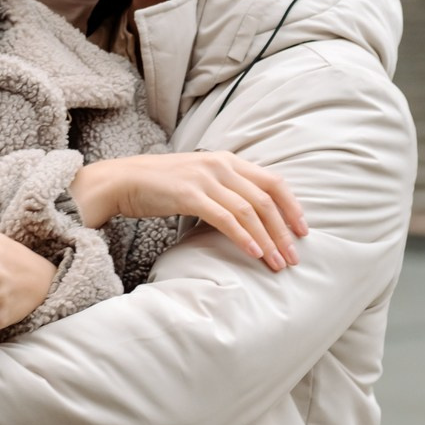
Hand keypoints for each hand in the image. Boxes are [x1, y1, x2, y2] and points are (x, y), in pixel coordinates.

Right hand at [69, 152, 307, 270]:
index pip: (273, 182)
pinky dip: (242, 236)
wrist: (121, 181)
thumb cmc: (159, 186)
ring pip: (249, 211)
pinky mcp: (189, 194)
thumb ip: (224, 190)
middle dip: (284, 231)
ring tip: (277, 263)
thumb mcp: (199, 181)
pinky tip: (253, 252)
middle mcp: (221, 165)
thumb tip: (250, 216)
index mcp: (227, 160)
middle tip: (294, 257)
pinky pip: (224, 218)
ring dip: (267, 240)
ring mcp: (205, 179)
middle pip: (266, 199)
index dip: (292, 207)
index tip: (303, 232)